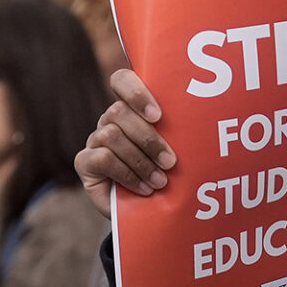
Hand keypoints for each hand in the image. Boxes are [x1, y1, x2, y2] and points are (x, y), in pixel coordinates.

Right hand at [75, 68, 176, 217]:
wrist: (146, 206)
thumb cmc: (167, 171)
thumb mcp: (177, 148)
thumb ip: (180, 131)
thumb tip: (202, 123)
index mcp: (133, 106)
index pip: (122, 80)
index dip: (137, 93)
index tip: (158, 116)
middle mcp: (110, 119)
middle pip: (119, 111)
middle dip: (149, 139)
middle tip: (171, 162)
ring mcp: (95, 139)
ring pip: (112, 135)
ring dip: (141, 161)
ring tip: (160, 181)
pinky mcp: (84, 161)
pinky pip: (102, 158)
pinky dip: (127, 174)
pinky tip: (144, 188)